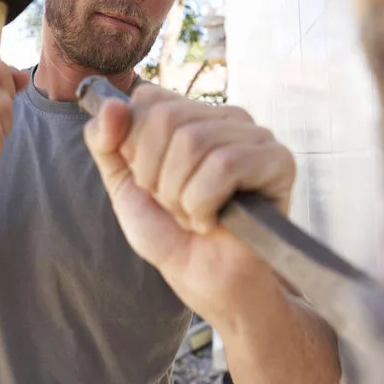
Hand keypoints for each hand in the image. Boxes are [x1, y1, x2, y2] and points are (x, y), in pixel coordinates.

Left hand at [83, 84, 296, 326]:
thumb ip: (105, 141)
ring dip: (181, 195)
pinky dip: (205, 205)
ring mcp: (255, 135)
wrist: (205, 282)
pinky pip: (225, 166)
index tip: (150, 182)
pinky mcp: (278, 160)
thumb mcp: (124, 184)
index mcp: (190, 114)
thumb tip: (112, 105)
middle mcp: (224, 117)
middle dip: (156, 176)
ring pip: (194, 142)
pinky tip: (214, 221)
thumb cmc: (172, 235)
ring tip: (195, 215)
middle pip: (167, 119)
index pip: (147, 100)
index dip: (136, 149)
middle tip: (175, 205)